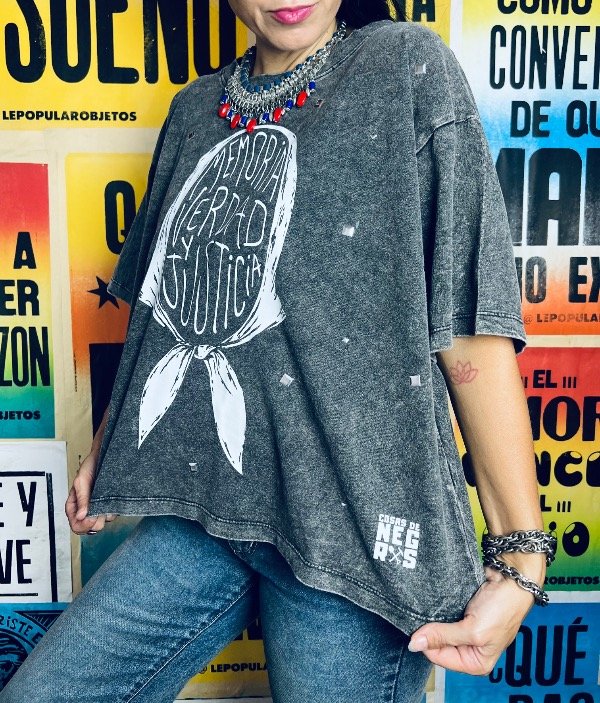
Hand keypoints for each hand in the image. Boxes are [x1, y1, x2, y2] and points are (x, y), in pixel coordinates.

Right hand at [65, 451, 116, 534]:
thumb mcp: (82, 481)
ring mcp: (98, 508)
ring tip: (106, 500)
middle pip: (90, 528)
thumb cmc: (90, 467)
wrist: (104, 457)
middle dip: (95, 522)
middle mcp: (86, 509)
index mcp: (75, 506)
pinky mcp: (109, 505)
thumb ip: (82, 499)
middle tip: (100, 511)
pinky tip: (112, 500)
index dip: (83, 526)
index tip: (90, 518)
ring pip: (102, 523)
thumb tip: (81, 516)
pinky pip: (111, 515)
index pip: (76, 525)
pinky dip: (113, 511)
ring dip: (105, 515)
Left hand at [408, 567, 536, 674]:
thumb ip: (443, 636)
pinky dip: (438, 609)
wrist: (511, 579)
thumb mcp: (472, 630)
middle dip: (430, 631)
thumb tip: (414, 644)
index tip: (418, 627)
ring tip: (429, 608)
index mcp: (475, 662)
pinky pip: (443, 615)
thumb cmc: (502, 608)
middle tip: (424, 616)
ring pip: (439, 628)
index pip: (438, 657)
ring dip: (433, 619)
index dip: (426, 643)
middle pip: (437, 644)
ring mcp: (466, 630)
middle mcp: (470, 649)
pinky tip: (435, 603)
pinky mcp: (463, 613)